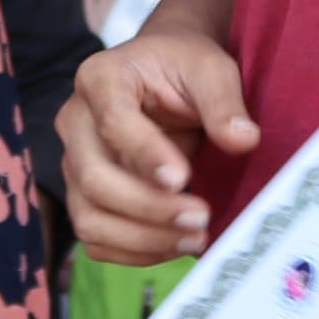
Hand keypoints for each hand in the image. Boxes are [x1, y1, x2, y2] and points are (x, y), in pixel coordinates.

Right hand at [64, 31, 256, 265]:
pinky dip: (134, 252)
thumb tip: (243, 140)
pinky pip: (96, 238)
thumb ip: (223, 102)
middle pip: (94, 177)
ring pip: (90, 217)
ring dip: (142, 238)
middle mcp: (76, 122)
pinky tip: (174, 245)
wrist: (164, 76)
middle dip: (148, 207)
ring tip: (194, 238)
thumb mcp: (209, 68)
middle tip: (200, 218)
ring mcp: (76, 162)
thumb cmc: (182, 67)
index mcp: (100, 78)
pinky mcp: (85, 195)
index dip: (145, 154)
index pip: (113, 122)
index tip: (183, 178)